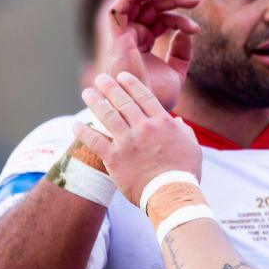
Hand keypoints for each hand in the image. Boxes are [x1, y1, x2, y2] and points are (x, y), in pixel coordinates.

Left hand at [74, 72, 201, 205]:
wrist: (172, 193)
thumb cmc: (185, 172)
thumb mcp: (192, 147)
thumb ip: (184, 131)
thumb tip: (178, 122)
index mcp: (163, 123)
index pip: (144, 96)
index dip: (131, 84)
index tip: (122, 76)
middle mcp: (144, 128)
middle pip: (123, 102)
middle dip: (110, 87)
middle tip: (101, 78)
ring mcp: (127, 142)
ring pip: (108, 116)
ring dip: (95, 102)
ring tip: (87, 93)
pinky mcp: (114, 158)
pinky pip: (95, 141)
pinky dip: (84, 132)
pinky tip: (76, 124)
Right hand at [104, 0, 200, 111]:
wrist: (147, 112)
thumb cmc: (158, 97)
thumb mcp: (177, 72)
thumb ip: (181, 52)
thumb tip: (186, 32)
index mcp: (143, 43)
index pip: (161, 19)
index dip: (179, 18)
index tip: (196, 29)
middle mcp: (132, 36)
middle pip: (151, 7)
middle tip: (196, 0)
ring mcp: (124, 36)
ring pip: (137, 2)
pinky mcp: (118, 38)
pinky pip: (120, 8)